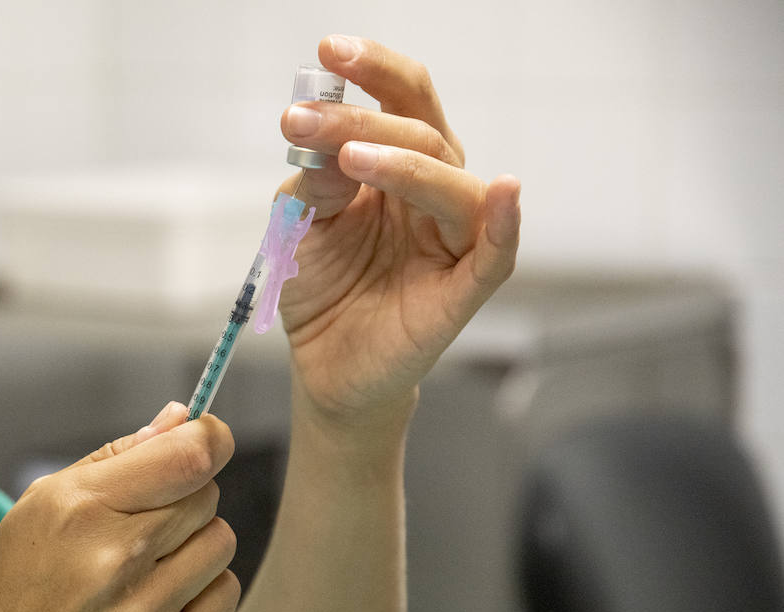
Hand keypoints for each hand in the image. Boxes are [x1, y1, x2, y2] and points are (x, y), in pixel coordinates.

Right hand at [0, 404, 239, 611]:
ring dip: (194, 546)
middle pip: (206, 495)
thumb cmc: (19, 587)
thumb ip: (115, 457)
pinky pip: (226, 594)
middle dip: (184, 498)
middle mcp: (116, 561)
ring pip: (222, 542)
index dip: (211, 438)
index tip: (210, 438)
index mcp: (79, 511)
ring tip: (147, 568)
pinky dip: (202, 592)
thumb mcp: (41, 507)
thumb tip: (184, 418)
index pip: (188, 457)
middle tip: (143, 525)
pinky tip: (157, 604)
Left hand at [277, 36, 521, 429]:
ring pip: (453, 186)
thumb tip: (325, 142)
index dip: (373, 70)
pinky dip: (504, 224)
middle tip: (301, 121)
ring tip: (351, 159)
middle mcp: (433, 195)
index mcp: (399, 166)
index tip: (328, 50)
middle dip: (362, 120)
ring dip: (406, 164)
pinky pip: (496, 255)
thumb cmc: (322, 286)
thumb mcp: (303, 222)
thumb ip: (316, 181)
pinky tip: (507, 193)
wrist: (323, 365)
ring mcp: (452, 242)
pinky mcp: (461, 293)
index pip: (401, 102)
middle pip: (422, 135)